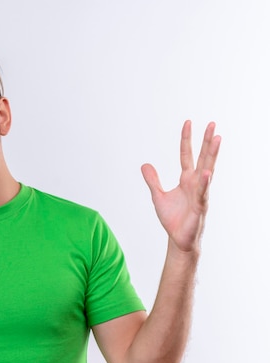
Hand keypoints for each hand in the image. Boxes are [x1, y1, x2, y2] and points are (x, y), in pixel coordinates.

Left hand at [141, 120, 220, 252]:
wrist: (178, 239)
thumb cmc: (172, 218)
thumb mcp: (157, 196)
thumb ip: (152, 180)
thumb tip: (144, 164)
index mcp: (186, 180)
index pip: (186, 155)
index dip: (186, 140)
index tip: (187, 123)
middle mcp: (196, 183)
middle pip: (202, 158)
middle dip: (206, 141)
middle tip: (212, 123)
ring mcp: (200, 193)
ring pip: (207, 170)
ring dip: (212, 155)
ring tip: (217, 138)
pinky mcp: (200, 206)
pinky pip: (203, 193)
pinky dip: (204, 183)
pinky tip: (207, 173)